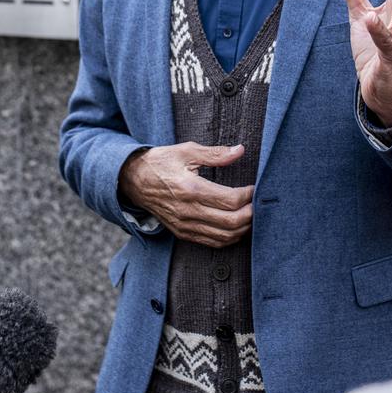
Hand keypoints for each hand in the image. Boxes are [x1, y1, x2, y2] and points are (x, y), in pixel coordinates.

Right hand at [118, 143, 253, 247]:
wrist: (132, 180)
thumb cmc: (160, 162)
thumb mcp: (186, 151)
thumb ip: (215, 153)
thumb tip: (240, 150)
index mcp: (191, 189)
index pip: (230, 200)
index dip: (249, 195)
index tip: (255, 187)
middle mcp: (188, 211)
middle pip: (231, 222)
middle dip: (251, 214)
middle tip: (258, 203)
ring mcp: (185, 225)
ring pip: (224, 236)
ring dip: (243, 228)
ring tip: (251, 215)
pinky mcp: (182, 233)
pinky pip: (211, 242)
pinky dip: (229, 238)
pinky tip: (237, 227)